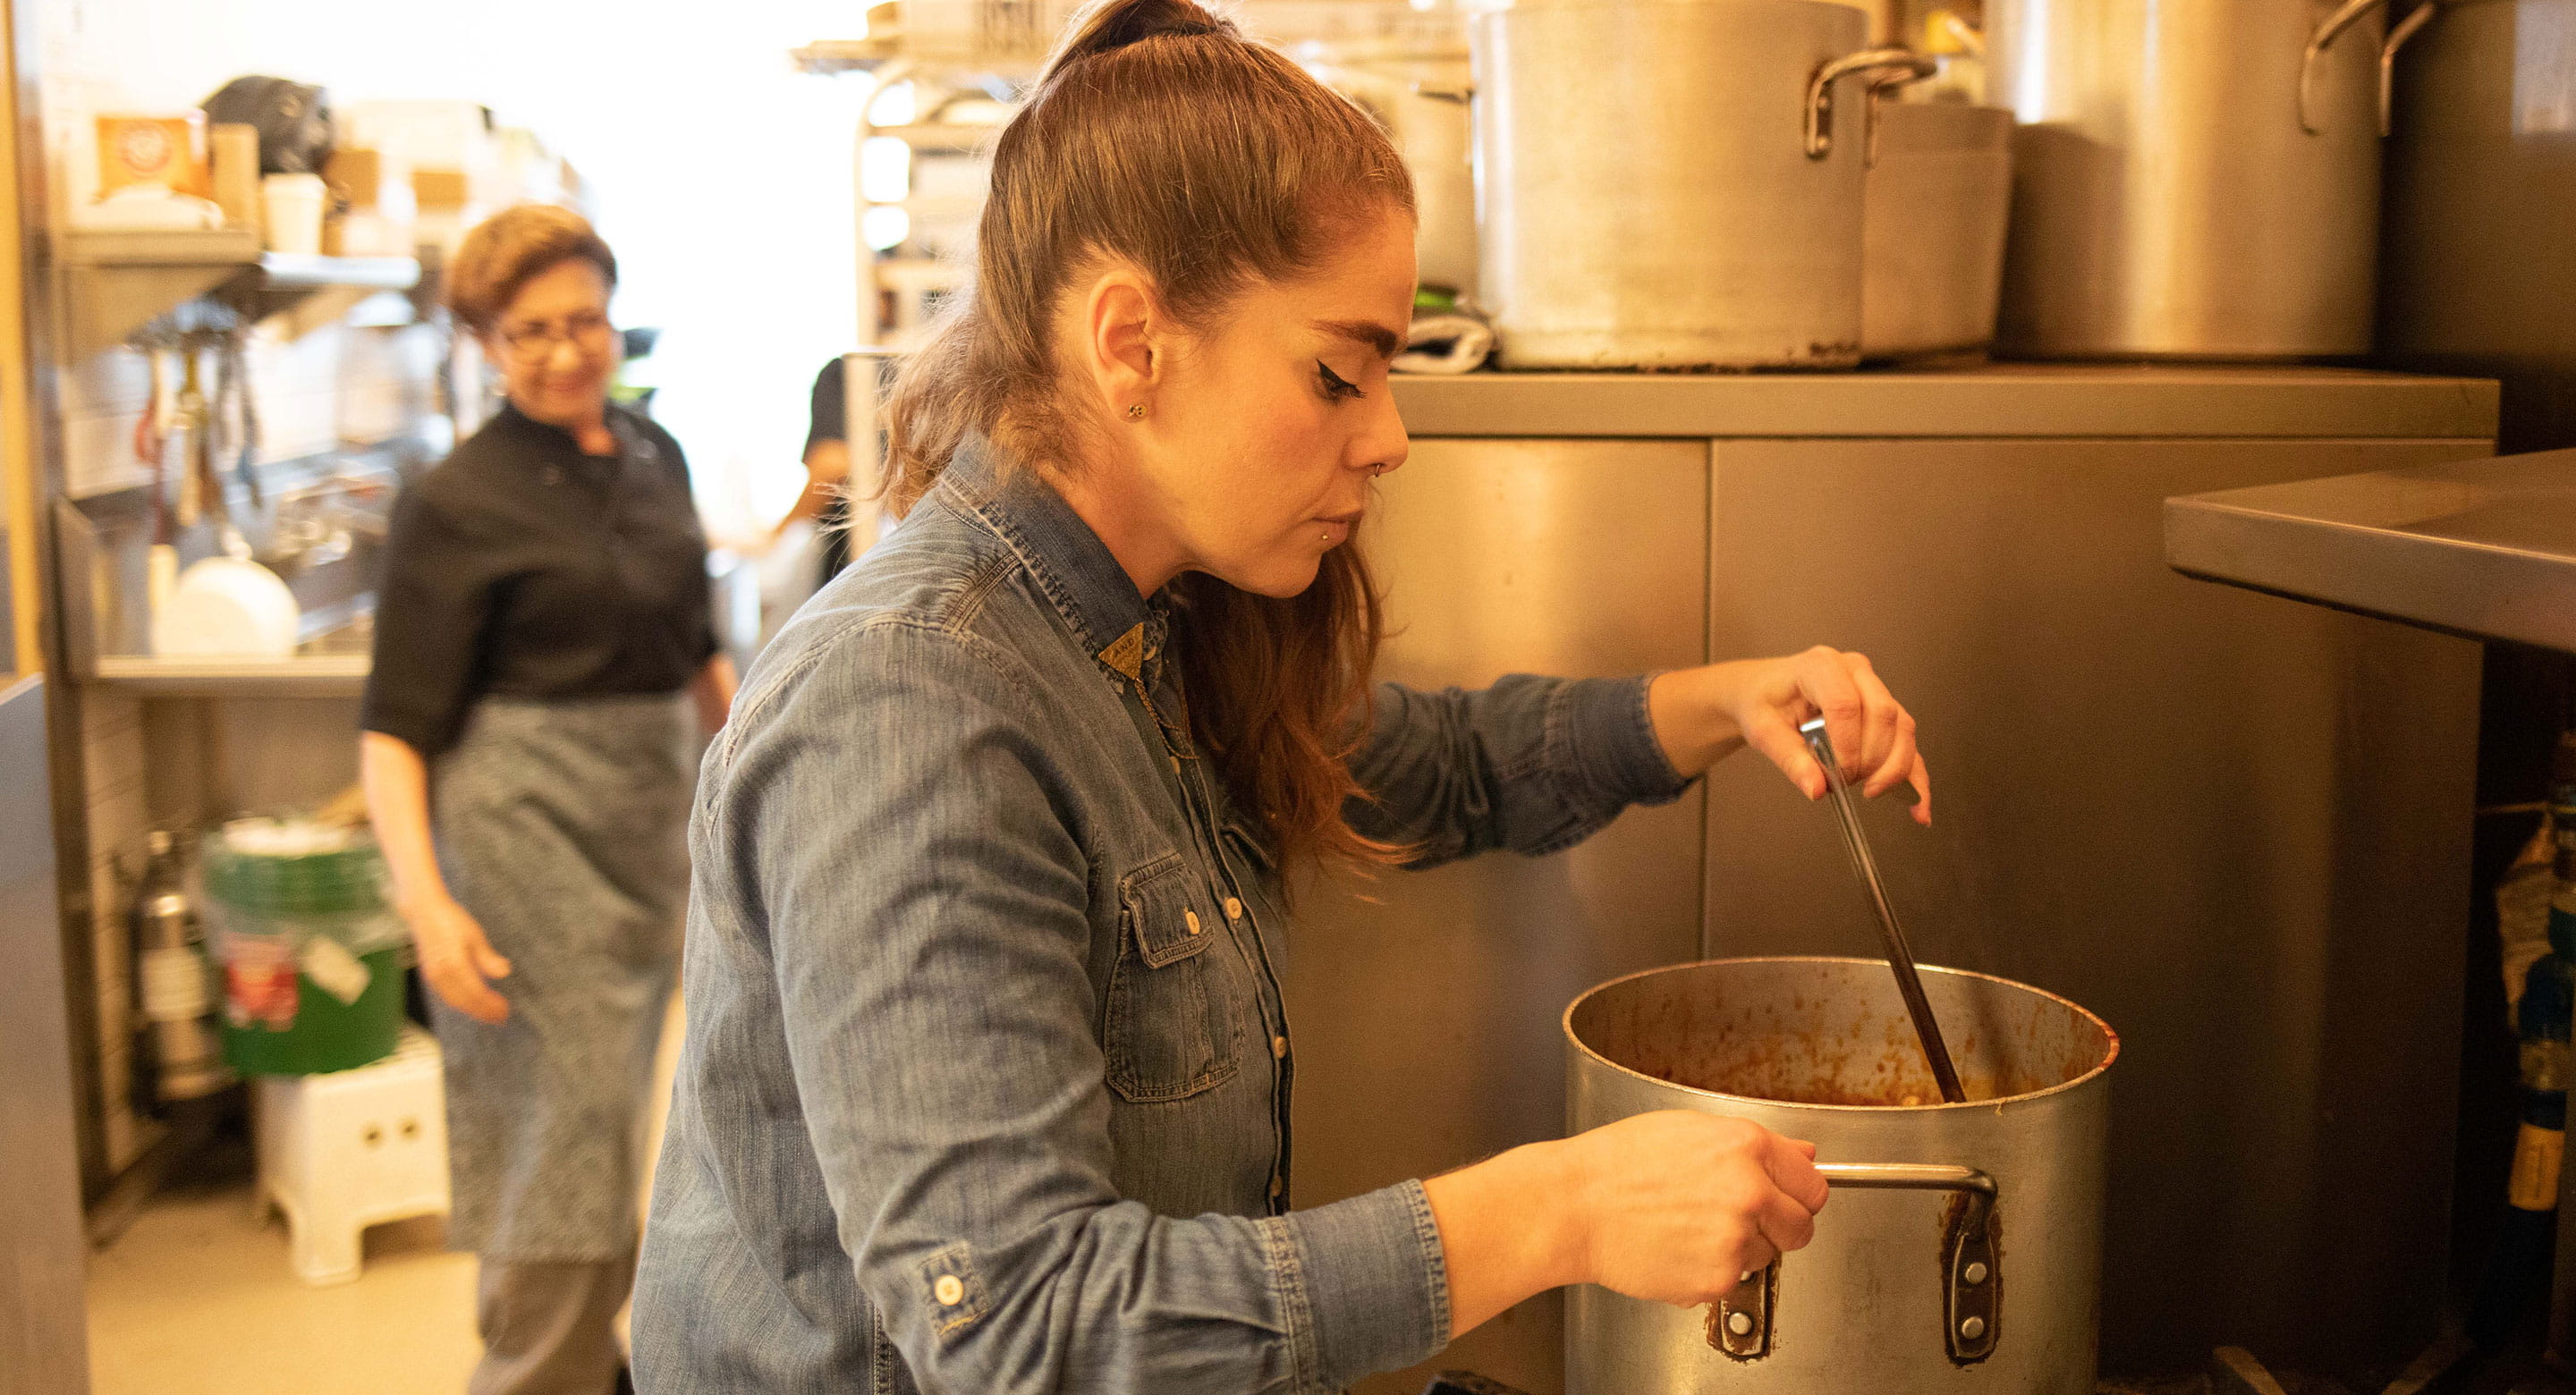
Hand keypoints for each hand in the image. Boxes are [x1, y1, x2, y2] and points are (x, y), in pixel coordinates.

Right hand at [403, 894, 511, 1023]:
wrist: (424, 911)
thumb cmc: (451, 920)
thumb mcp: (475, 935)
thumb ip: (487, 958)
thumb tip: (504, 973)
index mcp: (454, 964)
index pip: (476, 993)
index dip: (491, 1005)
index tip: (505, 1011)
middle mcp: (441, 974)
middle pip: (465, 1002)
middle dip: (483, 1012)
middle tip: (501, 1018)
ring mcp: (433, 976)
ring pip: (454, 1002)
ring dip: (473, 1010)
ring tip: (489, 1014)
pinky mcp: (429, 975)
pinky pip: (446, 996)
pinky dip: (461, 1004)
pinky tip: (472, 1003)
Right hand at [1565, 1112, 1828, 1306]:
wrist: (1574, 1206)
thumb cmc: (1618, 1163)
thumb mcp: (1691, 1128)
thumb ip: (1756, 1143)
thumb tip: (1804, 1155)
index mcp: (1746, 1146)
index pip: (1813, 1183)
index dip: (1797, 1193)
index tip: (1787, 1199)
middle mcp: (1750, 1192)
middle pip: (1802, 1226)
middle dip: (1780, 1226)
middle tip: (1740, 1219)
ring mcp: (1736, 1239)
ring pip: (1767, 1255)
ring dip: (1742, 1248)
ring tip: (1691, 1227)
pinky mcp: (1718, 1278)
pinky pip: (1733, 1279)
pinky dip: (1711, 1271)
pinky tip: (1678, 1247)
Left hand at [1653, 646, 1931, 823]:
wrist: (1766, 691)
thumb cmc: (1763, 702)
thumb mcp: (1763, 730)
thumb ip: (1790, 759)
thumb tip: (1816, 788)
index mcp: (1821, 665)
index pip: (1846, 704)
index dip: (1847, 746)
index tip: (1835, 775)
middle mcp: (1855, 671)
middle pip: (1884, 714)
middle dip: (1870, 759)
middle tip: (1844, 783)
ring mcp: (1875, 688)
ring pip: (1903, 728)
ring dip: (1892, 768)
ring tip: (1869, 791)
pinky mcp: (1887, 711)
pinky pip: (1908, 744)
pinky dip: (1914, 777)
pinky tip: (1918, 809)